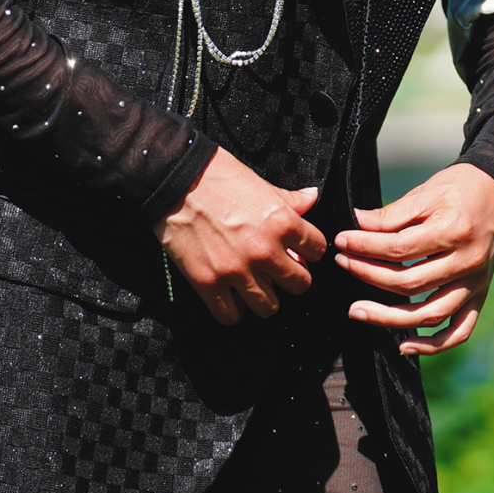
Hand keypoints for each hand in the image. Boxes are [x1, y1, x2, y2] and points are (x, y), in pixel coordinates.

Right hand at [157, 149, 325, 325]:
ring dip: (266, 298)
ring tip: (257, 286)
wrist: (175, 181)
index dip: (310, 250)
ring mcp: (236, 270)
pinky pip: (231, 316)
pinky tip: (232, 296)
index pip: (318, 249)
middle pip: (300, 284)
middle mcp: (264, 250)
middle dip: (293, 277)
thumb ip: (289, 199)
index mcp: (282, 222)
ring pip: (270, 307)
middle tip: (280, 270)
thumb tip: (311, 198)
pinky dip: (234, 310)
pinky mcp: (208, 283)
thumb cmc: (218, 177)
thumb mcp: (261, 184)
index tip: (301, 250)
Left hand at [332, 163, 493, 355]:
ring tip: (356, 310)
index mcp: (454, 231)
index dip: (365, 247)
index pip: (399, 249)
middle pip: (409, 283)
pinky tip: (404, 345)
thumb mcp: (426, 192)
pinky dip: (433, 346)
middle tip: (342, 265)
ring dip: (389, 319)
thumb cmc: (458, 189)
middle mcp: (468, 262)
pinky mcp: (479, 296)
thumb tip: (356, 224)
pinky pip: (459, 331)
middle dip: (368, 276)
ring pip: (429, 314)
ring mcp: (475, 283)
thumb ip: (391, 214)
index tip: (342, 242)